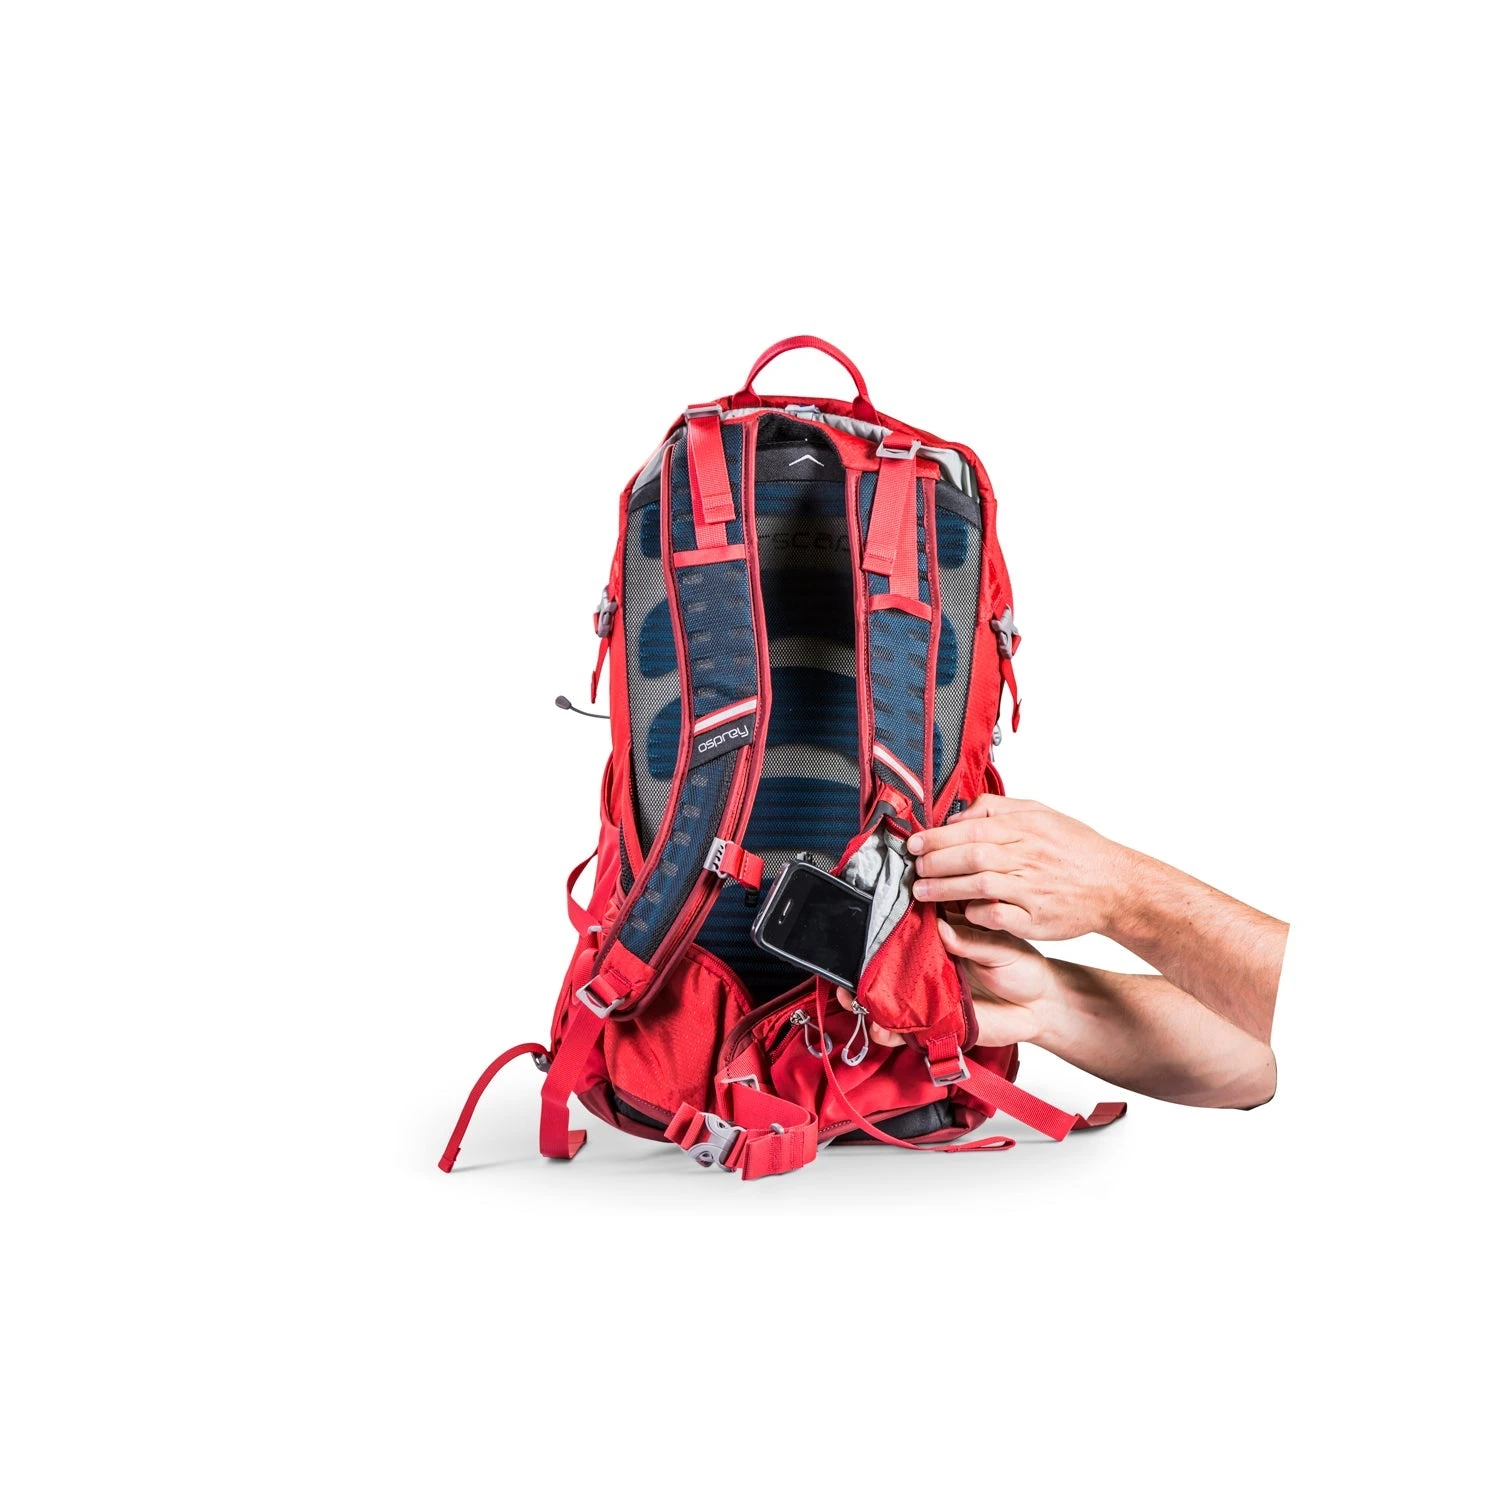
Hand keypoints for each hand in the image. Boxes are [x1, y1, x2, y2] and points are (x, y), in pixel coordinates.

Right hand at [836, 916, 1059, 1049]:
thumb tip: (944, 928)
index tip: (860, 926)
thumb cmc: (1022, 969)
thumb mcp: (1003, 948)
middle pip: (883, 963)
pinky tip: (883, 1030)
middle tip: (846, 975)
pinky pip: (902, 1027)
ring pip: (885, 996)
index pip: (904, 926)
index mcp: (941, 934)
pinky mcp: (932, 1020)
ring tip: (855, 1002)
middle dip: (859, 969)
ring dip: (864, 1000)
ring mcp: (926, 992)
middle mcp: (927, 962)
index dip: (879, 927)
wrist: (1040, 1009)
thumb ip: (973, 940)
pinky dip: (887, 1031)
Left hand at [906, 795, 1129, 940]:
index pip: (971, 830)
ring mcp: (1032, 890)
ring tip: (922, 891)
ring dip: (945, 889)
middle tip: (915, 868)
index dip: (937, 837)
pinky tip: (961, 913)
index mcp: (1026, 829)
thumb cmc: (1077, 850)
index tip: (915, 844)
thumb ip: (997, 809)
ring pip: (980, 886)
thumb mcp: (1042, 814)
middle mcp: (1028, 857)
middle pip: (971, 856)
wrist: (1116, 886)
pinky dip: (977, 914)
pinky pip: (999, 917)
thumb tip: (958, 814)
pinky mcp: (1036, 920)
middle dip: (936, 862)